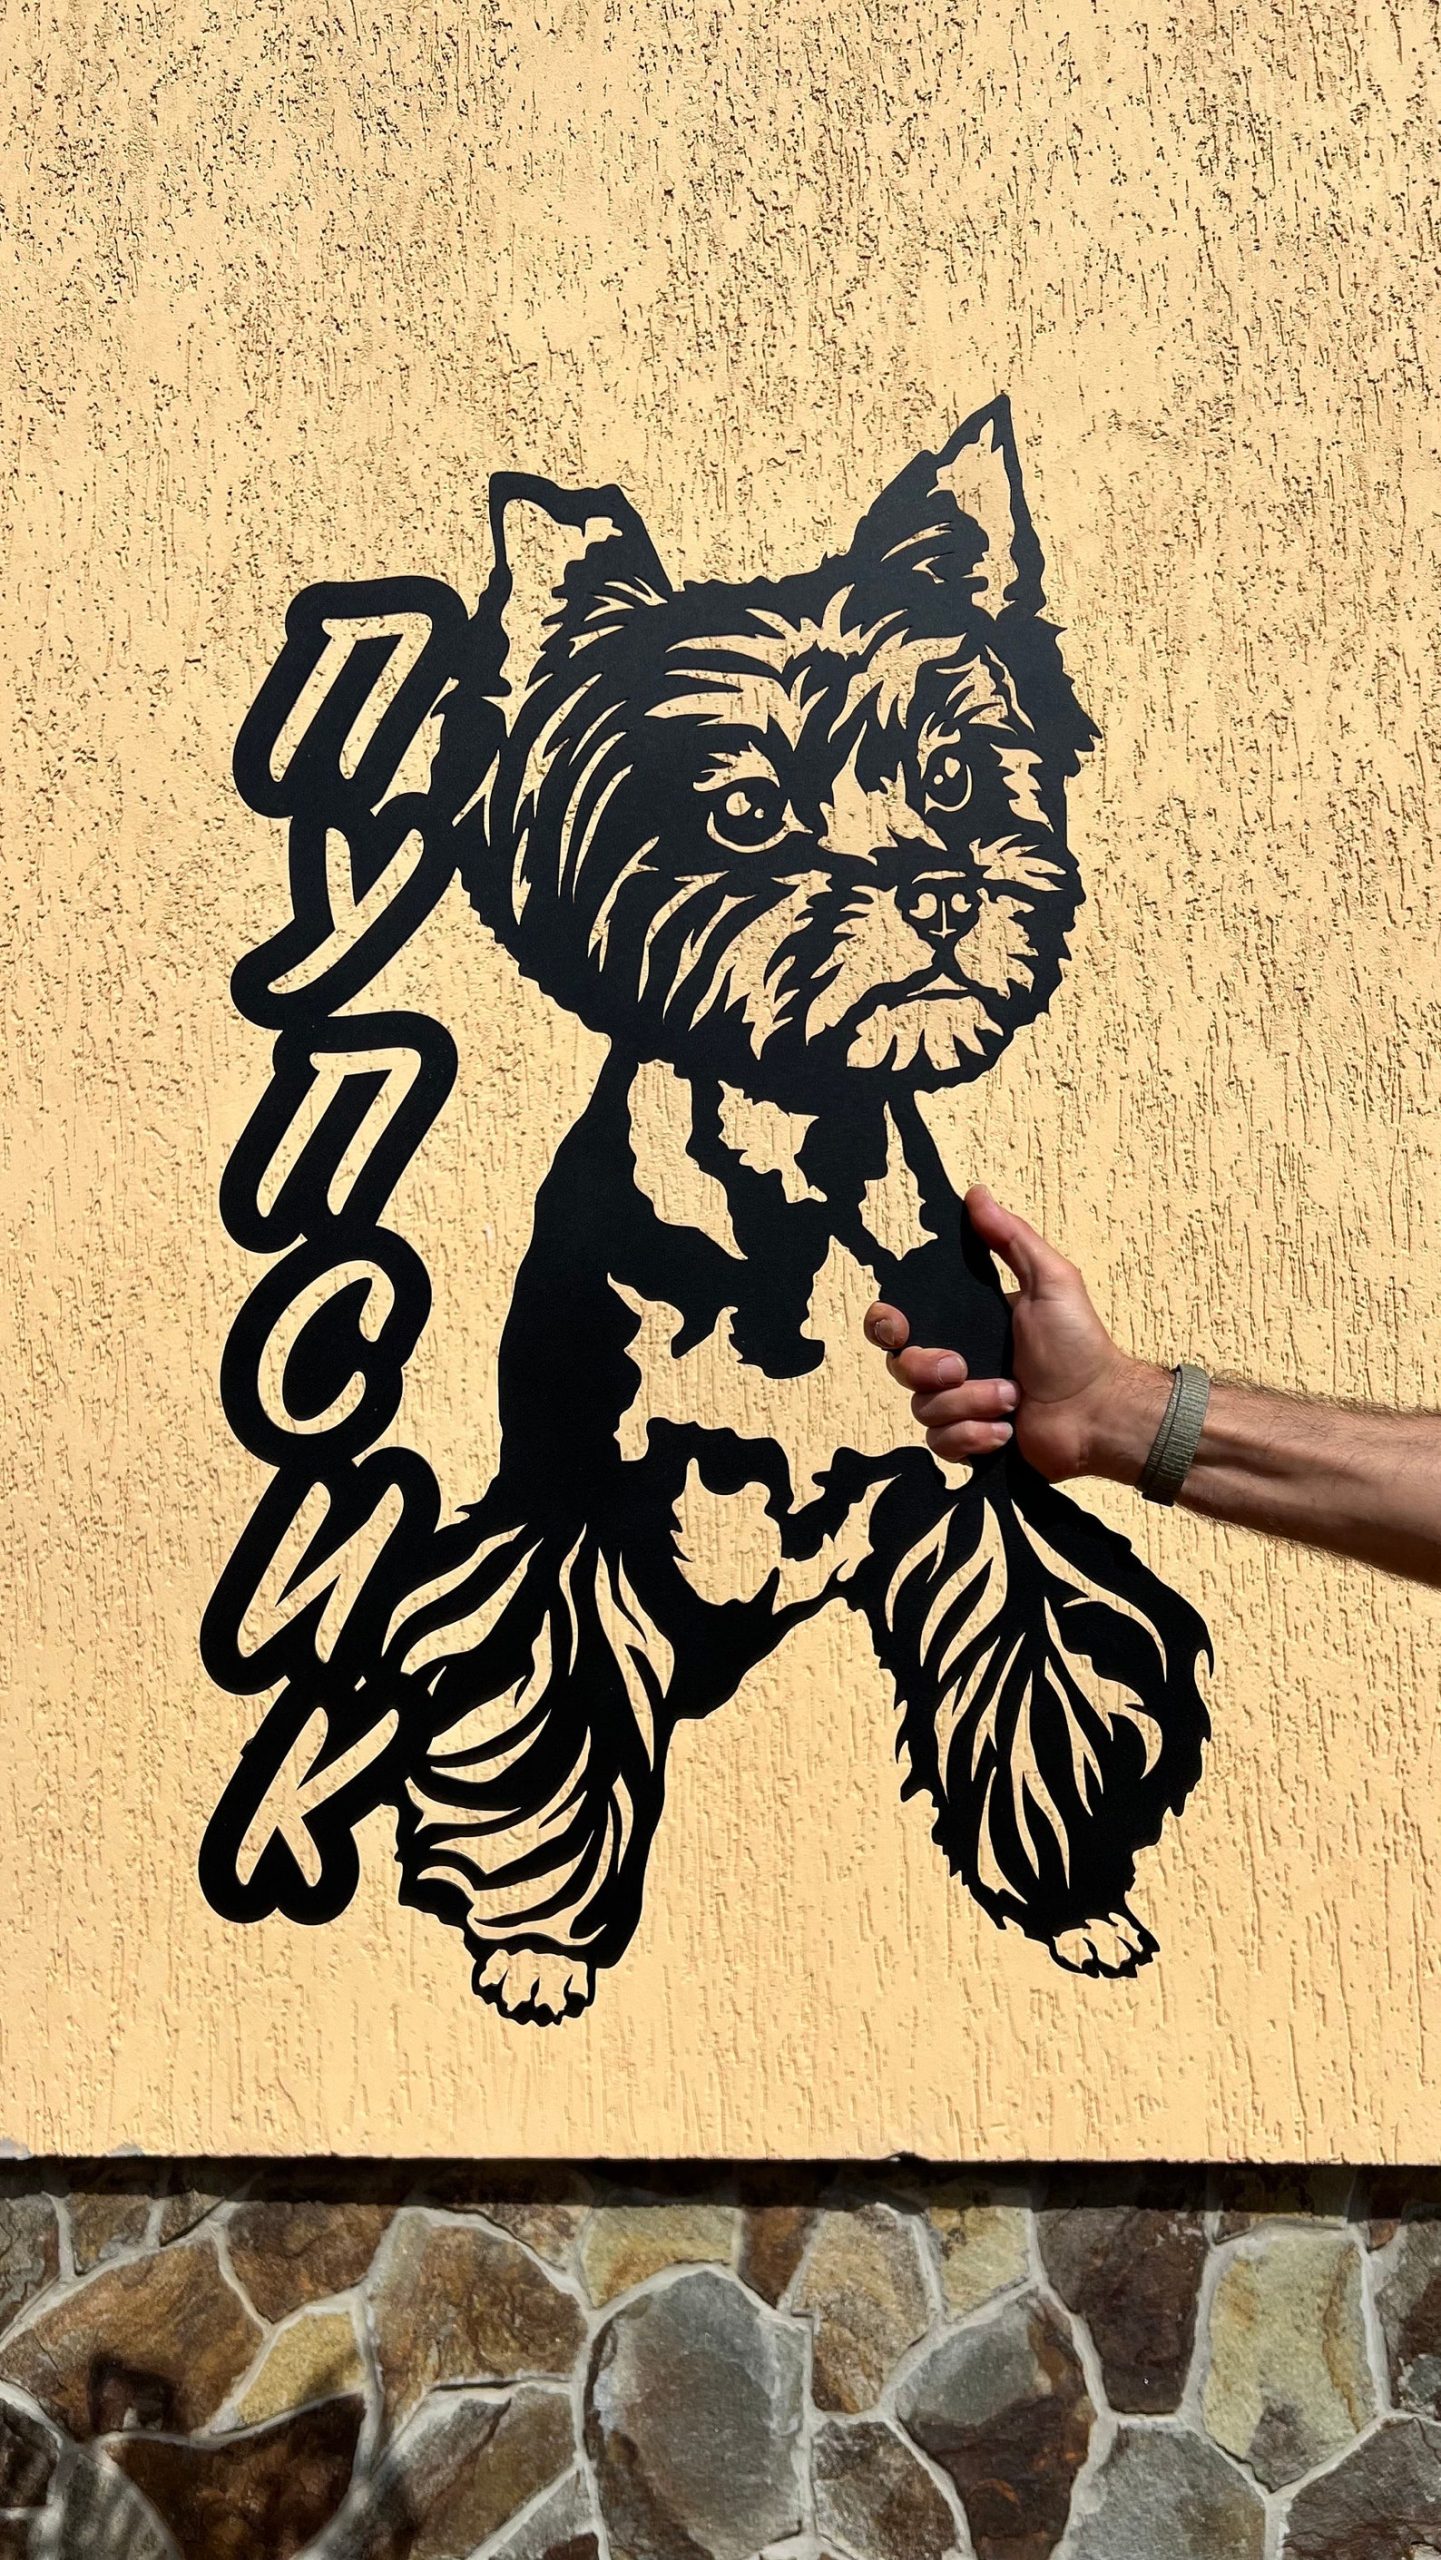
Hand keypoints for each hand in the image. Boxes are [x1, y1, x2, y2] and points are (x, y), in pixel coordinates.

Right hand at [863, 1185, 1168, 1482]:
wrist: (1099, 1412)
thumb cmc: (1080, 1347)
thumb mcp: (1051, 1281)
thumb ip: (1012, 1238)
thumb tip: (977, 1194)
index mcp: (966, 1325)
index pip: (899, 1323)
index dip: (886, 1325)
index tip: (899, 1326)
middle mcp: (956, 1365)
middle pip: (902, 1367)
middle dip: (930, 1368)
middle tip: (963, 1368)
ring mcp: (961, 1406)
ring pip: (924, 1408)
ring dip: (971, 1403)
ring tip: (1012, 1399)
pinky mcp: (969, 1444)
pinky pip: (942, 1444)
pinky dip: (974, 1436)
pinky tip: (1005, 1430)